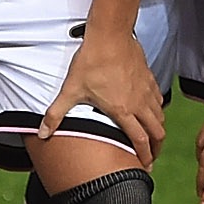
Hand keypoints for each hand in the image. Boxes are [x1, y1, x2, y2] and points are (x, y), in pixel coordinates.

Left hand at [40, 20, 162, 164]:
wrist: (110, 35)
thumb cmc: (91, 62)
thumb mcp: (71, 89)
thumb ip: (56, 114)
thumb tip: (42, 132)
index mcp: (122, 111)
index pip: (140, 141)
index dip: (145, 157)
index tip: (145, 167)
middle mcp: (139, 103)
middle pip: (157, 132)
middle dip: (157, 148)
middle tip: (152, 157)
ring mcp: (146, 90)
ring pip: (161, 117)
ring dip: (158, 130)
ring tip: (153, 138)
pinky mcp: (149, 78)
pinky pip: (159, 100)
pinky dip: (158, 110)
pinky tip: (152, 110)